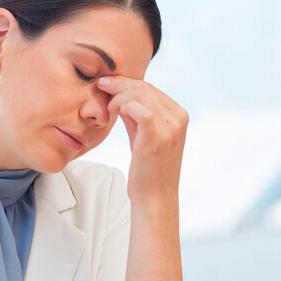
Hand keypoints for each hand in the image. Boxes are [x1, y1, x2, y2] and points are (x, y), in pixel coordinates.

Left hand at [96, 77, 187, 205]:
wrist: (155, 196)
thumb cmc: (148, 169)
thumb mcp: (143, 136)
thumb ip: (136, 115)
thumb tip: (120, 96)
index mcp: (178, 115)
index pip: (151, 88)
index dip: (127, 83)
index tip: (108, 84)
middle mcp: (178, 118)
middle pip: (145, 88)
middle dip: (120, 84)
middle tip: (101, 87)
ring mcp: (170, 126)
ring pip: (141, 94)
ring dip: (118, 95)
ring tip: (107, 106)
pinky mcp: (157, 136)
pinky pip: (139, 108)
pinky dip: (123, 105)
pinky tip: (113, 112)